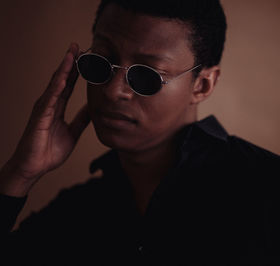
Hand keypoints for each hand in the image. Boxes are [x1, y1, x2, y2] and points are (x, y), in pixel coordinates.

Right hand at [0, 43, 89, 195]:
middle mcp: (50, 104)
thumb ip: (82, 119)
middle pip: (61, 79)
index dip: (77, 71)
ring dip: (63, 69)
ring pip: (55, 84)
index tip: (86, 57)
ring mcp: (43, 109)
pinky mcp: (40, 117)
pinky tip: (63, 77)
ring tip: (71, 53)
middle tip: (78, 45)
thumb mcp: (73, 132)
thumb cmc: (49, 150)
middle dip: (70, 62)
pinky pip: (49, 99)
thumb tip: (93, 108)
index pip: (68, 84)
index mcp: (58, 107)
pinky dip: (56, 87)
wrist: (35, 167)